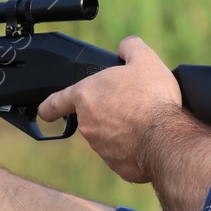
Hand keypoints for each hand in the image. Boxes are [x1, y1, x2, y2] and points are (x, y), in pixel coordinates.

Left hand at [37, 36, 181, 182]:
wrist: (166, 138)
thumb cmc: (152, 98)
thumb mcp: (145, 59)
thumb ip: (130, 47)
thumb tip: (126, 46)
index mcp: (86, 96)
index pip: (56, 102)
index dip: (49, 106)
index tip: (45, 111)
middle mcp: (87, 123)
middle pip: (92, 116)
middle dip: (108, 111)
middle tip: (132, 104)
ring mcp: (99, 147)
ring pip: (107, 135)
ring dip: (121, 129)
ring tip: (146, 120)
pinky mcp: (115, 164)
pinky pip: (122, 152)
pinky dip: (133, 146)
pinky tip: (149, 138)